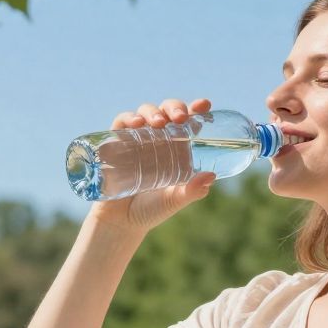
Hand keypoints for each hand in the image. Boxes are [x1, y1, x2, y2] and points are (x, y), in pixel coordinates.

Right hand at [87, 98, 216, 234]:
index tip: (204, 105)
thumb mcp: (174, 201)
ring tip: (158, 122)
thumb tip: (211, 177)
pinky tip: (136, 124)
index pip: (188, 121)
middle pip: (168, 111)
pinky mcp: (116, 143)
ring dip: (153, 111)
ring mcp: (137, 139)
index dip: (196, 108)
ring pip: (146, 112)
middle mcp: (158, 140)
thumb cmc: (150, 211)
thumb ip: (192, 191)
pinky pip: (121, 122)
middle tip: (180, 118)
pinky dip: (129, 118)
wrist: (119, 222)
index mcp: (177, 148)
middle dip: (174, 107)